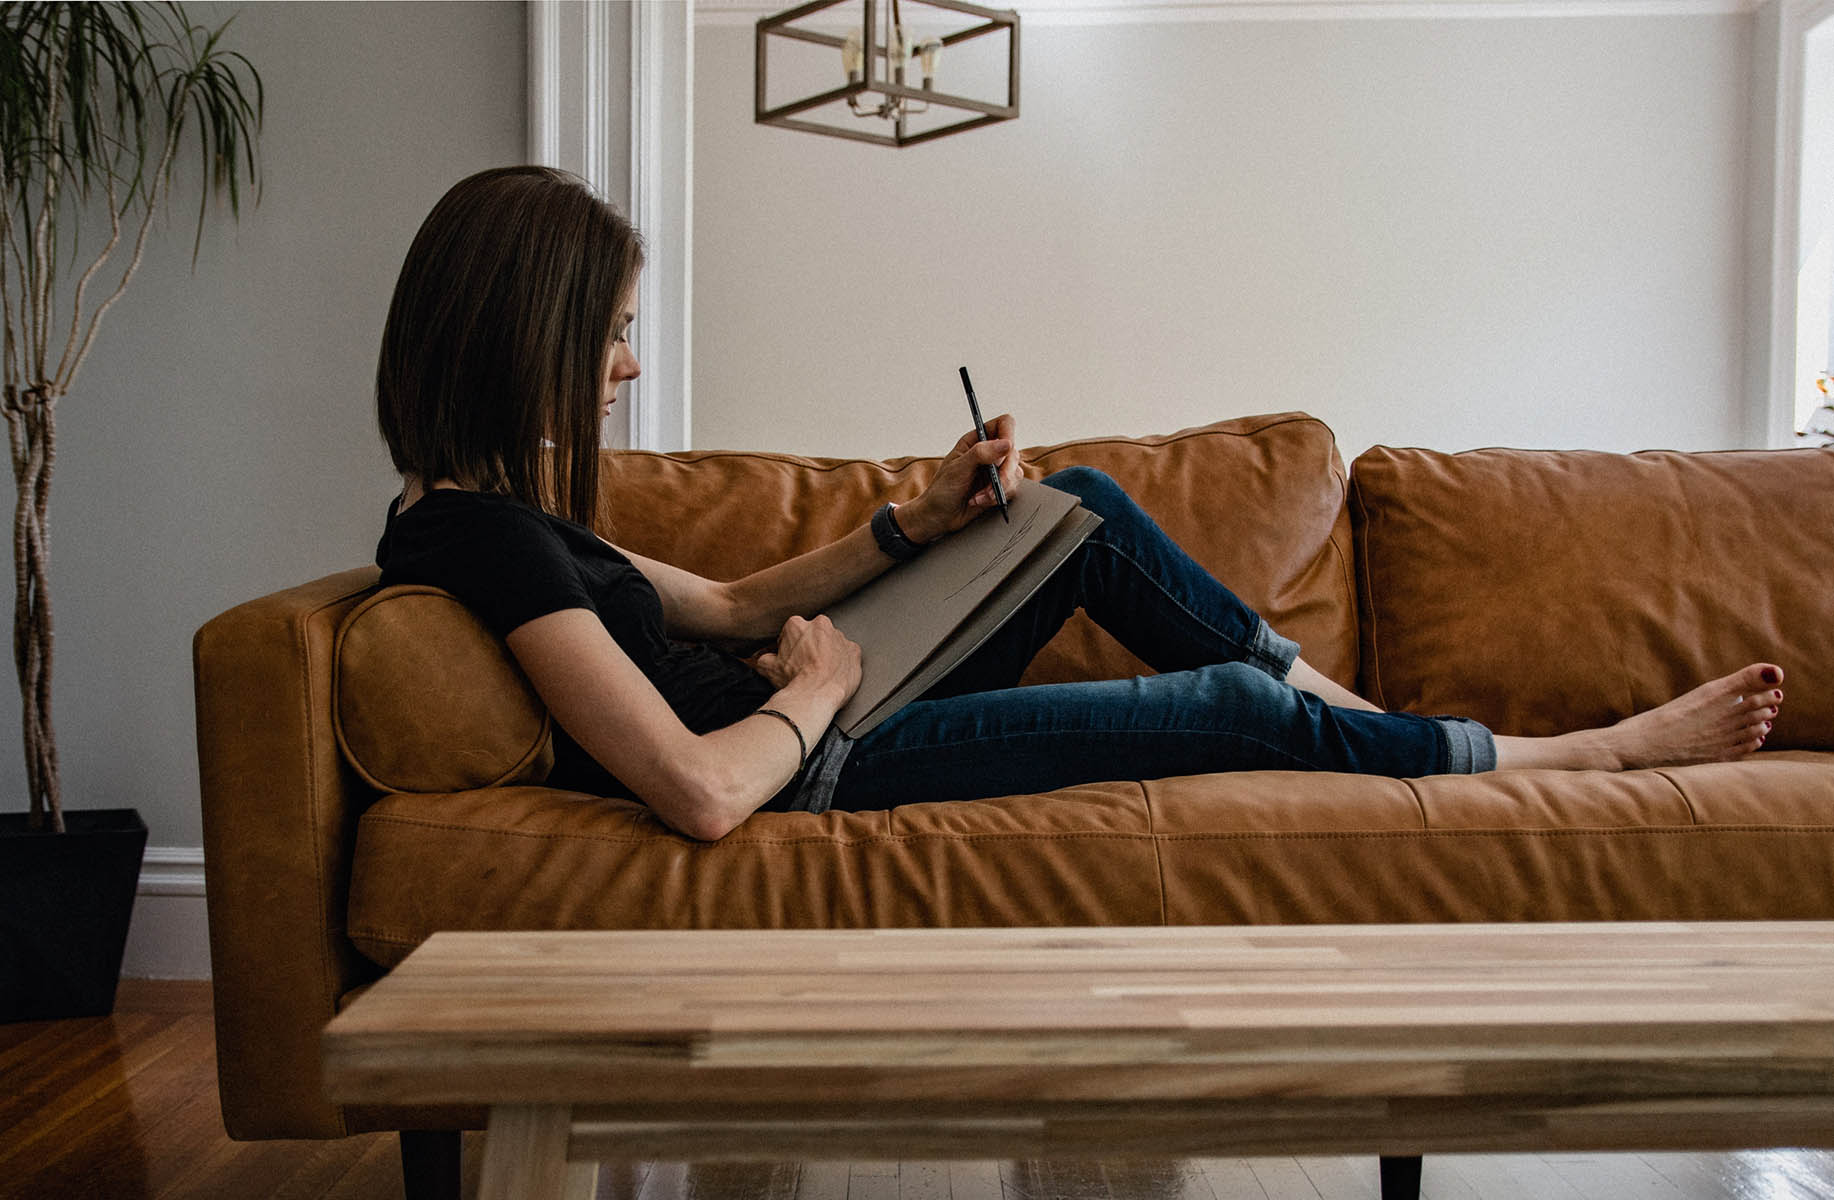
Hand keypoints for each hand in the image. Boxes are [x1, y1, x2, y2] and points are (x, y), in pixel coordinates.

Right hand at [752, 614, 861, 704]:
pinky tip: (834, 674)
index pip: (791, 632)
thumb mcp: (768, 668)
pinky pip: (848, 654)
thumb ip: (764, 657)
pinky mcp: (854, 650)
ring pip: (832, 642)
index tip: (791, 659)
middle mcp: (821, 625)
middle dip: (811, 647)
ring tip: (821, 672)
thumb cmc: (794, 681)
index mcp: (797, 624)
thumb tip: (764, 658)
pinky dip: (843, 662)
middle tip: (806, 665)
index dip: (789, 647)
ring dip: (828, 653)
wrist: (815, 696)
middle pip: (814, 634)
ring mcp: (840, 637)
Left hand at [897, 413, 1025, 543]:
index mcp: (976, 440)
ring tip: (980, 497)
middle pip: (1013, 451)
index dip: (1008, 434)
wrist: (939, 517)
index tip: (1005, 450)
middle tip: (993, 484)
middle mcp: (989, 452)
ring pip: (1015, 472)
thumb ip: (981, 453)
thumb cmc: (942, 490)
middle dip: (1004, 472)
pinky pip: (1012, 488)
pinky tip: (980, 501)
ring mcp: (996, 470)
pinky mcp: (1000, 487)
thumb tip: (1006, 444)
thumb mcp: (958, 468)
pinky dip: (998, 497)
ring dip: (999, 489)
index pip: (1003, 425)